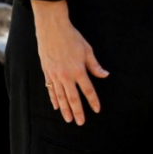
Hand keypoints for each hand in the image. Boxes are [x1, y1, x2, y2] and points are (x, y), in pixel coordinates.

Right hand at [32, 0, 107, 124]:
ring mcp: (55, 75)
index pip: (88, 89)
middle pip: (73, 97)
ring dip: (65, 109)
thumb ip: (95, 66)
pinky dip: (54, 99)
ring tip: (69, 119)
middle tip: (81, 123)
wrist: (52, 30)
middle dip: (78, 111)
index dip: (93, 100)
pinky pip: (51, 89)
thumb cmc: (72, 38)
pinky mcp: (47, 72)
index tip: (97, 109)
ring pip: (60, 96)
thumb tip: (105, 75)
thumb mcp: (88, 50)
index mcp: (78, 70)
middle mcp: (66, 76)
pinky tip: (56, 106)